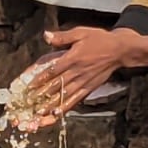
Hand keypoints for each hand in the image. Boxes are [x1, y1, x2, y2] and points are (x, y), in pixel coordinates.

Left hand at [15, 26, 134, 128]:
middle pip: (56, 86)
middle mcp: (77, 72)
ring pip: (64, 96)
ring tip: (38, 113)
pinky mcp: (89, 88)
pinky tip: (57, 114)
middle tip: (28, 103)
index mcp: (73, 58)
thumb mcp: (80, 33)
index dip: (40, 79)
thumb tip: (46, 35)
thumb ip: (62, 37)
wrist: (119, 50)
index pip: (53, 71)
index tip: (29, 86)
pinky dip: (66, 108)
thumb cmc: (100, 39)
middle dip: (41, 95)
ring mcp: (83, 82)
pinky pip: (76, 100)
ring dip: (51, 104)